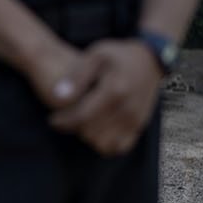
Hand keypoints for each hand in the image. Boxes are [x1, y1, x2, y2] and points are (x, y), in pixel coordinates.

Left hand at [46, 39, 163, 155]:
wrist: (150, 60)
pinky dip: (105, 144)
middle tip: (66, 118)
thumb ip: (77, 76)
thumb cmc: (118, 55)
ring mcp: (135, 120)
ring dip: (88, 137)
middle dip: (73, 128)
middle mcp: (126, 109)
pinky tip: (97, 130)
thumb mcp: (96, 55)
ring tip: (81, 123)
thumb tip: (58, 96)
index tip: (52, 120)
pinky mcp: (140, 126)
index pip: (82, 117)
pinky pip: (119, 147)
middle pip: (90, 133)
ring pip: (104, 144)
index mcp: (114, 91)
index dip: (63, 122)